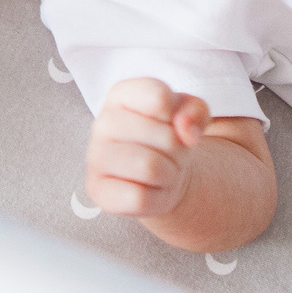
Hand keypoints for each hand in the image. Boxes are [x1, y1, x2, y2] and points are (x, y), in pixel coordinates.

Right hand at [85, 79, 211, 219]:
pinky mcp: (97, 190)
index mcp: (121, 95)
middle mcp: (102, 123)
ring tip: (163, 171)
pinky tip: (149, 189)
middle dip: (180, 151)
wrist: (159, 176)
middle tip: (171, 154)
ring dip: (170, 174)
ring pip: (151, 168)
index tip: (172, 123)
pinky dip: (155, 198)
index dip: (179, 115)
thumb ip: (196, 111)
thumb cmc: (170, 137)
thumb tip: (186, 130)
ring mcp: (96, 157)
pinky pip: (139, 198)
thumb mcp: (191, 114)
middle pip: (166, 137)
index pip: (159, 97)